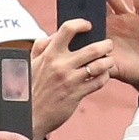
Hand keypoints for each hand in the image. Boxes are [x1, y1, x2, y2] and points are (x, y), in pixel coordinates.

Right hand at [32, 23, 115, 139]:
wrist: (29, 115)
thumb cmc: (29, 89)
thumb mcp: (30, 64)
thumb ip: (40, 47)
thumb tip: (53, 35)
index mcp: (49, 54)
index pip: (67, 30)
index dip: (81, 24)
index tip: (88, 25)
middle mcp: (61, 65)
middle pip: (93, 48)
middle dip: (106, 45)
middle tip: (108, 45)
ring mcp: (70, 80)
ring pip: (100, 65)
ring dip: (108, 61)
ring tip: (109, 61)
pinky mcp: (77, 94)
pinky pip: (98, 82)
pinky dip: (104, 77)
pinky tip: (103, 75)